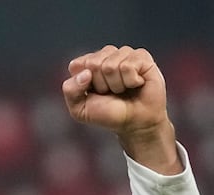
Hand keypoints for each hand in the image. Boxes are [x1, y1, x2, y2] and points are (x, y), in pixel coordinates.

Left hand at [62, 46, 177, 171]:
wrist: (134, 122)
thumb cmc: (107, 114)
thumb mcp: (79, 109)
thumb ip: (71, 90)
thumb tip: (85, 73)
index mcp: (87, 65)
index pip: (76, 65)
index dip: (83, 84)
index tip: (92, 93)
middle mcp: (105, 56)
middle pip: (93, 63)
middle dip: (101, 84)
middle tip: (110, 92)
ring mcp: (124, 54)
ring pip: (111, 65)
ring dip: (116, 84)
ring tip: (123, 89)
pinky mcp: (142, 56)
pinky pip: (128, 65)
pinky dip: (130, 81)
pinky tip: (136, 83)